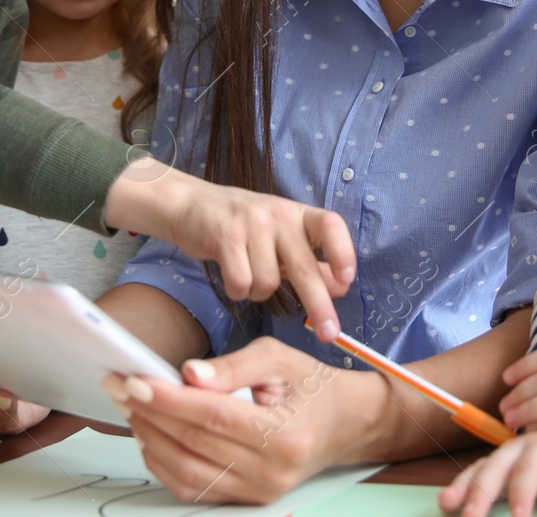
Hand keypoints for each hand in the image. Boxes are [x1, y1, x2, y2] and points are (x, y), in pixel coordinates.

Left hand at [101, 336, 385, 503]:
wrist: (343, 425)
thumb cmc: (311, 386)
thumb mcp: (279, 358)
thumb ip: (233, 365)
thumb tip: (189, 374)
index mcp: (286, 434)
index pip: (213, 416)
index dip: (170, 399)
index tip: (136, 380)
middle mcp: (272, 473)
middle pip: (194, 444)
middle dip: (150, 413)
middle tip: (120, 386)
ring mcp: (258, 493)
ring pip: (186, 472)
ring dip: (149, 439)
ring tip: (131, 407)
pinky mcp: (246, 501)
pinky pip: (193, 488)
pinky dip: (163, 463)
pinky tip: (150, 434)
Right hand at [103, 158, 356, 340]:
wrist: (191, 204)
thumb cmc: (242, 226)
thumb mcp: (280, 236)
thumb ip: (308, 259)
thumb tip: (340, 286)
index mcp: (297, 213)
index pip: (331, 226)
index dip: (342, 253)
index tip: (346, 283)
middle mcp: (279, 214)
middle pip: (304, 267)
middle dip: (319, 305)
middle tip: (329, 333)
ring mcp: (252, 223)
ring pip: (268, 282)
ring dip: (258, 291)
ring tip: (247, 273)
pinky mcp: (225, 237)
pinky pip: (241, 283)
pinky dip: (237, 290)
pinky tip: (232, 276)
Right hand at [438, 430, 536, 516]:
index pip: (530, 468)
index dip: (522, 492)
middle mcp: (518, 446)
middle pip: (496, 468)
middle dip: (482, 493)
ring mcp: (503, 455)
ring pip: (479, 469)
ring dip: (463, 489)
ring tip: (447, 505)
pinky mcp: (494, 464)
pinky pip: (472, 474)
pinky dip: (458, 487)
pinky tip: (446, 502)